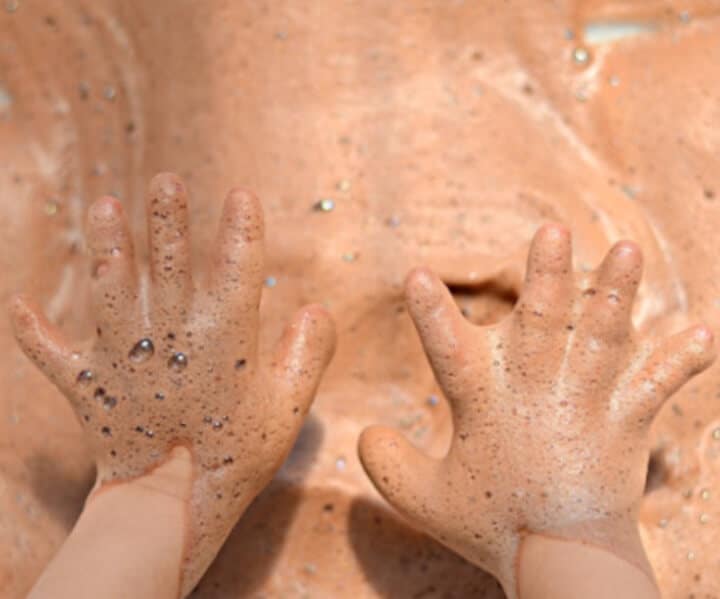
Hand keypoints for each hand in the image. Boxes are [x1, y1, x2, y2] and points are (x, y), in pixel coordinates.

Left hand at [10, 173, 335, 593]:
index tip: (242, 194)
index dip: (241, 230)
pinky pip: (53, 356)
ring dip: (107, 249)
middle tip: (166, 179)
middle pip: (168, 268)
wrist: (174, 506)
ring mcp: (125, 360)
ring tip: (104, 205)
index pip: (236, 272)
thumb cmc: (237, 456)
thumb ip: (305, 355)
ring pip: (112, 293)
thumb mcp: (286, 409)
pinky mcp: (89, 385)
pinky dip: (33, 332)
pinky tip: (17, 303)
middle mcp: (171, 340)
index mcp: (223, 343)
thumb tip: (316, 308)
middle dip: (168, 221)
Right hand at [359, 224, 713, 593]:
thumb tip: (364, 435)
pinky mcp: (625, 424)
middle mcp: (535, 393)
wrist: (563, 562)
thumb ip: (387, 465)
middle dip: (546, 276)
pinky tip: (704, 332)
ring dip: (616, 294)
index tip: (417, 274)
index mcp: (482, 403)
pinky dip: (680, 359)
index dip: (432, 312)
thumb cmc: (491, 525)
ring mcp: (585, 405)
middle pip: (541, 324)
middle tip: (553, 231)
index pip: (447, 348)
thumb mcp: (424, 499)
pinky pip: (656, 385)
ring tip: (628, 250)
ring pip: (603, 339)